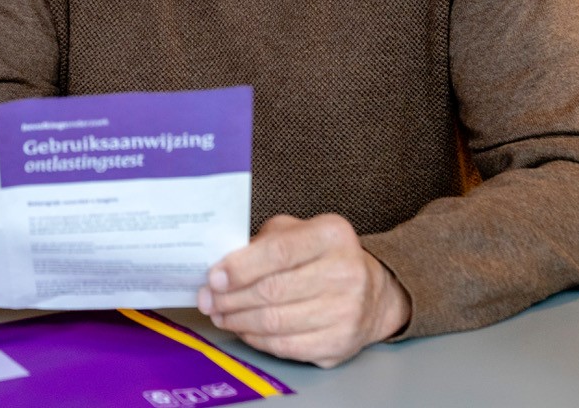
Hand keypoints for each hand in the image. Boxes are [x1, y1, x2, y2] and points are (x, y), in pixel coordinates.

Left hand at [197, 213, 409, 367]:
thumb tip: (220, 266)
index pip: (278, 252)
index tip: (213, 278)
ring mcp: (347, 311)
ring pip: (276, 322)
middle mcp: (346, 271)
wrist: (370, 292)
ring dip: (238, 320)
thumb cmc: (320, 257)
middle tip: (208, 300)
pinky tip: (244, 329)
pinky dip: (257, 339)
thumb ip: (261, 243)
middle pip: (273, 291)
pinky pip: (286, 346)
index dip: (240, 268)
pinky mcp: (341, 343)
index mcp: (332, 235)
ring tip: (220, 314)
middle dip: (231, 298)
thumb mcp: (296, 232)